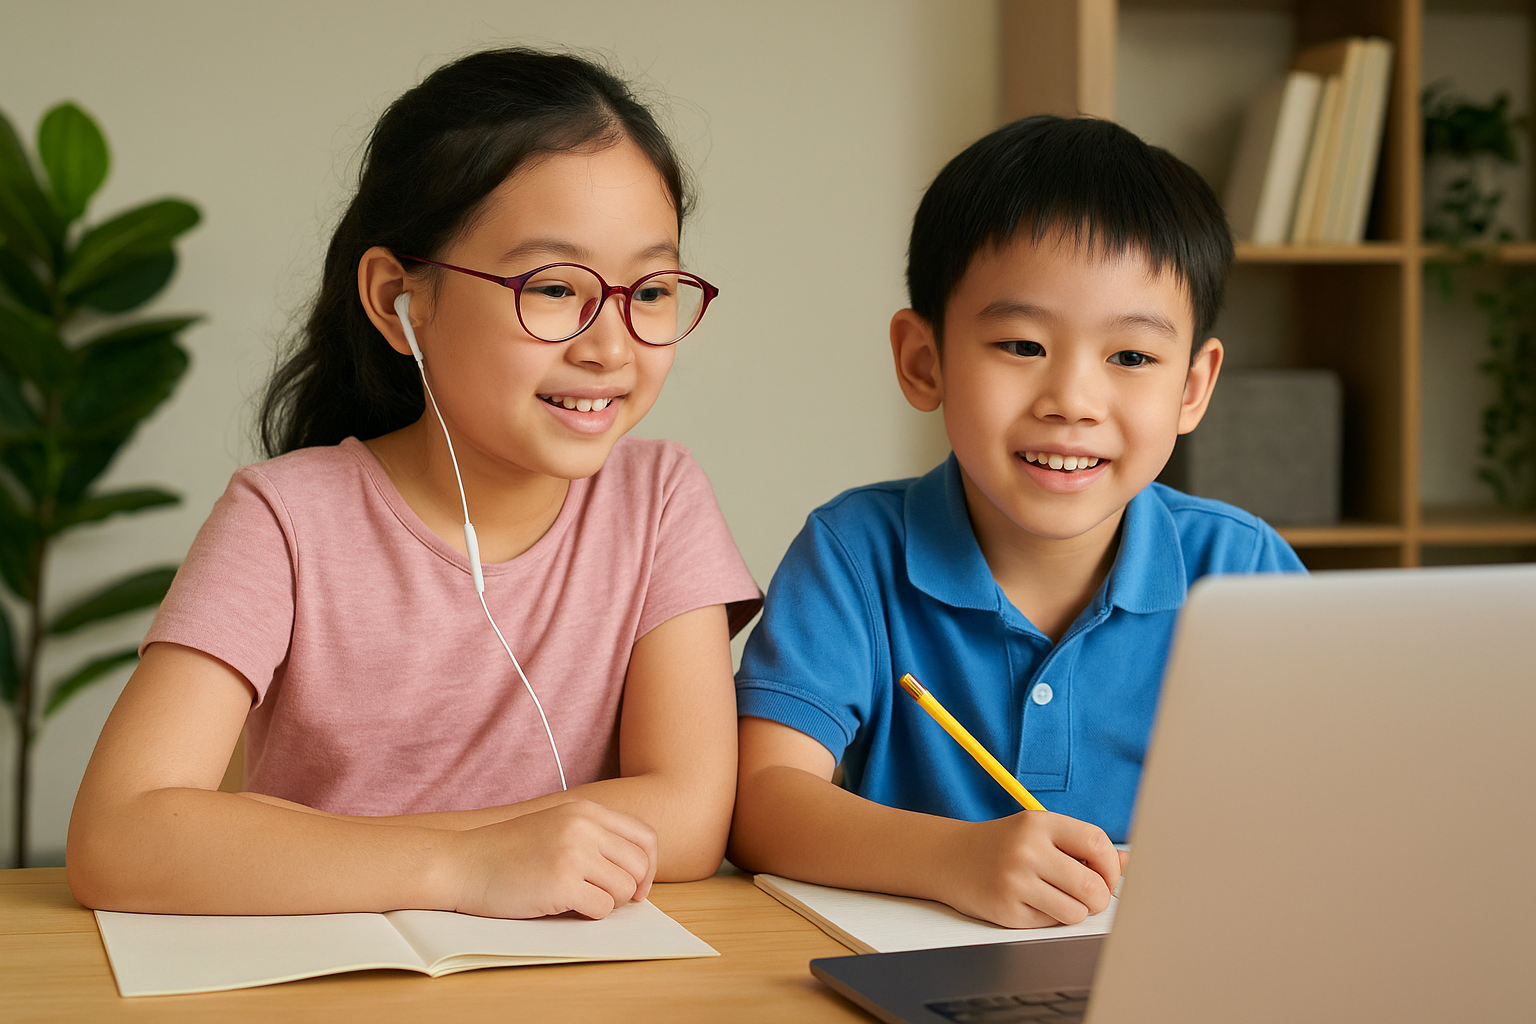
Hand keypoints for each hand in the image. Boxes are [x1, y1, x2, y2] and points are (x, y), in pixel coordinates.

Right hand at [450, 800, 657, 919]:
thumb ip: (592, 836)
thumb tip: (637, 870)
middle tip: (609, 900)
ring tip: (577, 900)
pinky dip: (588, 914)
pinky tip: (562, 906)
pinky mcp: (562, 882)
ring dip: (606, 903)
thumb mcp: (555, 826)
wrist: (461, 863)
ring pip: (623, 889)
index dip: (648, 866)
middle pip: (639, 864)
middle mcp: (584, 826)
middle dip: (631, 889)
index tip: (638, 886)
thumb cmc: (506, 853)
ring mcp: (574, 852)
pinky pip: (601, 908)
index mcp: (586, 810)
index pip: (644, 836)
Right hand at [936, 811, 1120, 927]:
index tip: (1108, 875)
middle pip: (1092, 886)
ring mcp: (1014, 881)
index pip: (1097, 843)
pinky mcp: (1005, 910)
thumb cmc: (1002, 845)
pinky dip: (1048, 917)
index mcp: (1039, 823)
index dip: (1112, 865)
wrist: (948, 857)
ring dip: (1074, 910)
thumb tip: (1126, 861)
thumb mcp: (1037, 832)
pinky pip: (1050, 924)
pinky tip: (1030, 902)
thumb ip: (1080, 845)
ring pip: (1076, 911)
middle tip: (1088, 895)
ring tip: (1056, 897)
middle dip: (1098, 898)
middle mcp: (1026, 850)